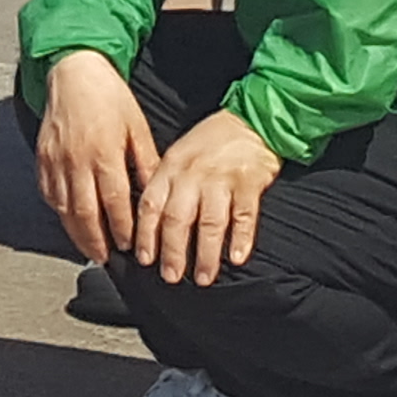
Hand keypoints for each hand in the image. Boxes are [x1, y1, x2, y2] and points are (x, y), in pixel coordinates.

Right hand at [32, 48, 157, 269]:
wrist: (74, 71)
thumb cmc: (107, 95)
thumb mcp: (137, 126)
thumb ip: (146, 162)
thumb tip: (156, 192)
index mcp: (104, 152)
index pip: (114, 203)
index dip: (122, 229)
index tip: (130, 245)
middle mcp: (76, 160)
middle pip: (85, 214)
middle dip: (97, 242)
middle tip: (106, 258)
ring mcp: (55, 160)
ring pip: (63, 209)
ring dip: (77, 233)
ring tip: (90, 248)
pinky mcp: (41, 158)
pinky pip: (48, 194)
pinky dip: (59, 212)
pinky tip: (69, 220)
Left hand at [134, 108, 286, 287]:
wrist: (251, 120)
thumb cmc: (211, 142)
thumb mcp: (179, 154)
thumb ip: (164, 185)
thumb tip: (148, 225)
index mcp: (171, 166)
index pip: (151, 204)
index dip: (146, 235)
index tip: (144, 260)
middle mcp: (194, 174)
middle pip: (178, 218)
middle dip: (173, 252)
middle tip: (171, 276)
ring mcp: (222, 179)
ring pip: (210, 223)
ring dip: (205, 254)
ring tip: (203, 277)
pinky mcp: (250, 183)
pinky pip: (245, 216)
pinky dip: (241, 239)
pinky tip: (236, 258)